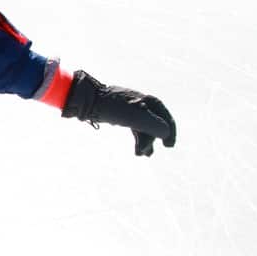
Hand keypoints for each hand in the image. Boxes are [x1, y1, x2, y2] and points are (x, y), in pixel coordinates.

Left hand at [61, 70, 177, 155]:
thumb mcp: (135, 118)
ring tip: (141, 155)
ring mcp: (130, 108)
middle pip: (154, 123)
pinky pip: (134, 127)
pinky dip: (137, 138)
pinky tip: (136, 150)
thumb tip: (165, 133)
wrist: (86, 100)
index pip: (164, 116)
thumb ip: (153, 126)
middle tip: (146, 154)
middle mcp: (140, 103)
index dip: (169, 131)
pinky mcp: (120, 114)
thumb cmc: (111, 107)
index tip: (169, 146)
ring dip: (144, 141)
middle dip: (152, 140)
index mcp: (146, 100)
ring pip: (143, 127)